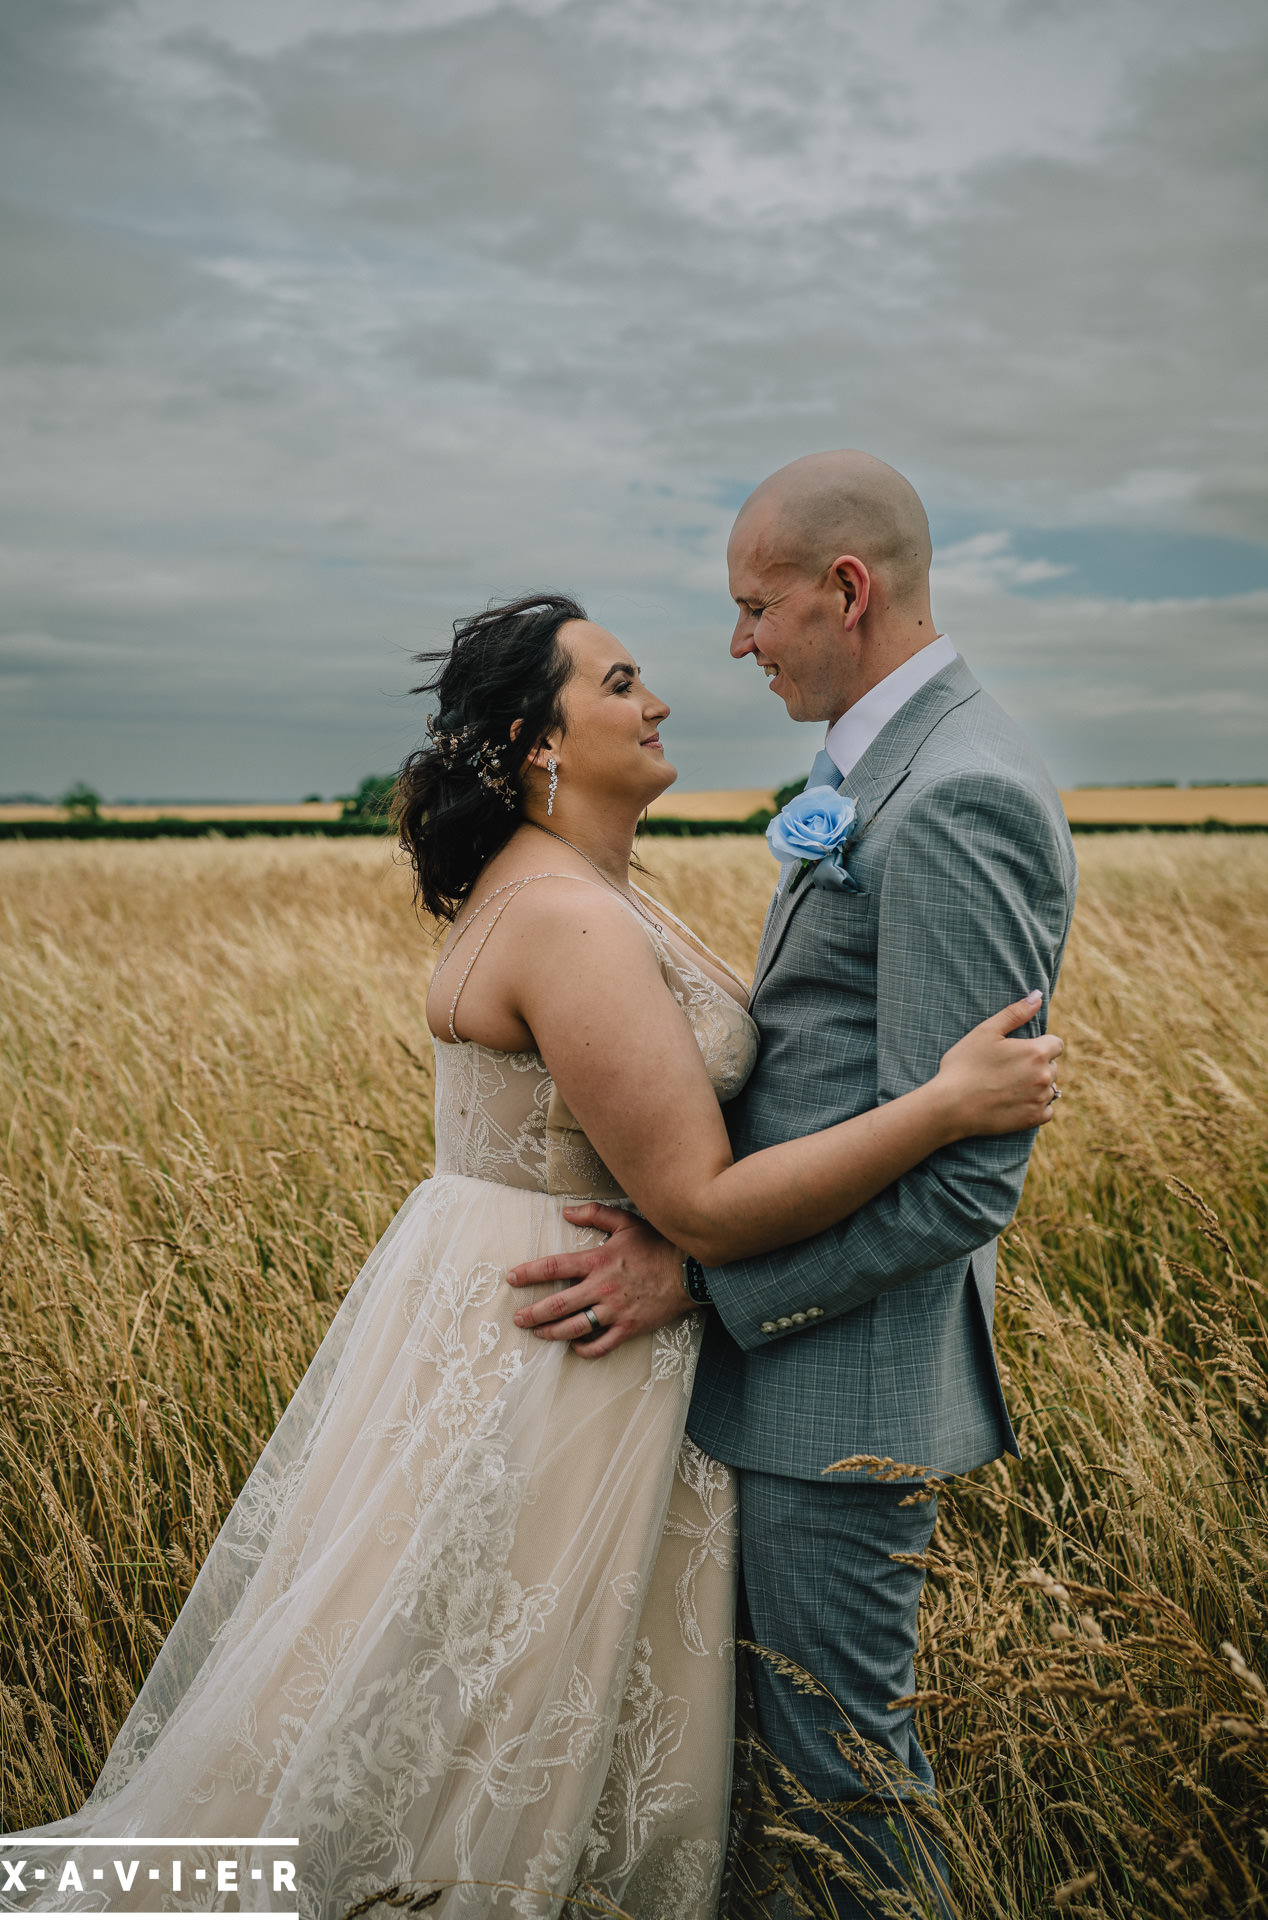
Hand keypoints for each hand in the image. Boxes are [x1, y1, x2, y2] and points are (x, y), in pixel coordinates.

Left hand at [506, 1204, 694, 1356]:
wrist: (689, 1271)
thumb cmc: (657, 1245)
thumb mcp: (626, 1222)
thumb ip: (595, 1215)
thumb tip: (566, 1212)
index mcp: (598, 1260)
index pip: (553, 1267)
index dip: (528, 1274)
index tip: (512, 1278)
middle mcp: (601, 1287)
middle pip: (557, 1305)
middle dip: (533, 1313)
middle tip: (518, 1319)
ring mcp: (615, 1311)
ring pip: (575, 1328)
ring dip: (551, 1333)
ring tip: (538, 1334)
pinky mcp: (629, 1327)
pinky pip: (601, 1345)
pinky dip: (585, 1349)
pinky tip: (575, 1347)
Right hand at [936, 989, 1065, 1137]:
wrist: (950, 1106)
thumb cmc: (964, 1065)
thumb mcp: (986, 1031)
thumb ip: (1015, 1013)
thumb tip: (1038, 995)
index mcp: (1036, 1052)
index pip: (1056, 1044)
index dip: (1039, 1045)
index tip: (1018, 1052)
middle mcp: (1044, 1076)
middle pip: (1052, 1066)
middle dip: (1036, 1066)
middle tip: (1007, 1070)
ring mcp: (1040, 1099)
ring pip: (1049, 1088)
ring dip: (1036, 1086)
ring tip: (1008, 1086)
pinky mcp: (1033, 1119)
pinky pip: (1047, 1110)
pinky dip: (1036, 1107)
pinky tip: (1015, 1103)